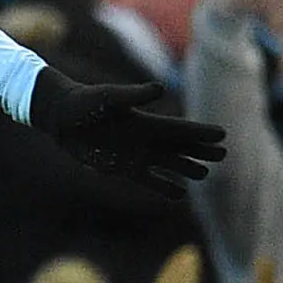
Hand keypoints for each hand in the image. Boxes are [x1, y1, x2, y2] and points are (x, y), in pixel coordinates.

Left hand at [28, 71, 224, 196]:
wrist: (60, 116)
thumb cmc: (83, 102)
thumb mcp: (108, 97)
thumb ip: (134, 94)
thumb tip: (160, 88)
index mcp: (145, 121)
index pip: (179, 129)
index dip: (200, 133)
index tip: (222, 135)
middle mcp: (143, 138)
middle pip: (178, 147)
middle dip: (200, 151)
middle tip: (223, 155)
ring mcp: (133, 153)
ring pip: (166, 164)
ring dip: (185, 169)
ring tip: (204, 174)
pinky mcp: (120, 167)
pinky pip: (147, 179)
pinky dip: (162, 186)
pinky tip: (179, 194)